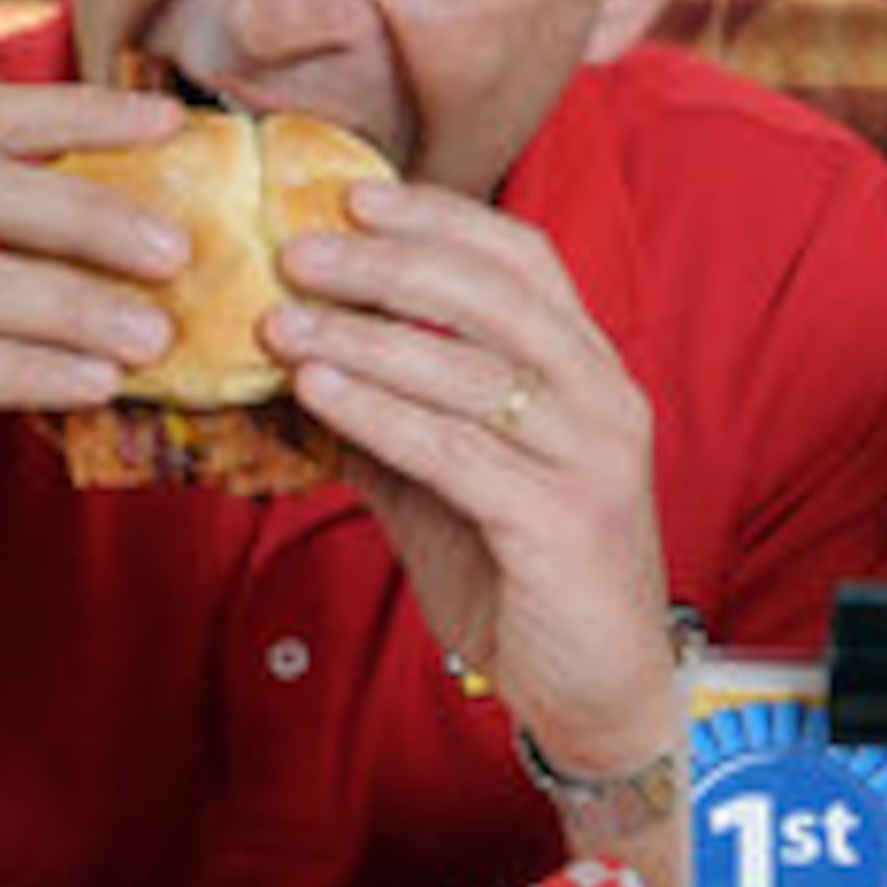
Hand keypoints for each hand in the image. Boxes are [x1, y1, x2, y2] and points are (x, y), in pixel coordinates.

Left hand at [275, 186, 679, 771]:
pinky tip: (318, 392)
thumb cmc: (526, 580)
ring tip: (281, 323)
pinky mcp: (565, 520)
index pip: (524, 259)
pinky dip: (380, 414)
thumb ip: (397, 420)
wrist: (600, 692)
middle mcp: (606, 399)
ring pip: (471, 369)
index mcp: (590, 372)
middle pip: (495, 295)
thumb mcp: (452, 483)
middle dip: (387, 264)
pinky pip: (458, 450)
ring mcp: (593, 457)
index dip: (440, 219)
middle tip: (296, 251)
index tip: (352, 195)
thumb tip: (296, 362)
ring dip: (364, 337)